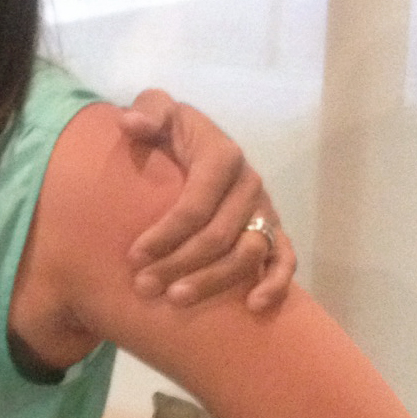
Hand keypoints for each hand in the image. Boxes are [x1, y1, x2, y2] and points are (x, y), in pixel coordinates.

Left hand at [120, 90, 295, 312]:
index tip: (133, 256)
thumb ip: (148, 111)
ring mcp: (264, 209)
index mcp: (223, 156)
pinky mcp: (273, 230)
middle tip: (144, 286)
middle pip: (218, 236)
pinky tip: (252, 306)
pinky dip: (274, 284)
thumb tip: (133, 124)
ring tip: (177, 300)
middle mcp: (249, 184)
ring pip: (247, 254)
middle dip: (179, 264)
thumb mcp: (158, 111)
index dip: (165, 233)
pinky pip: (284, 259)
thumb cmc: (171, 131)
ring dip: (213, 281)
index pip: (195, 204)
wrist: (194, 143)